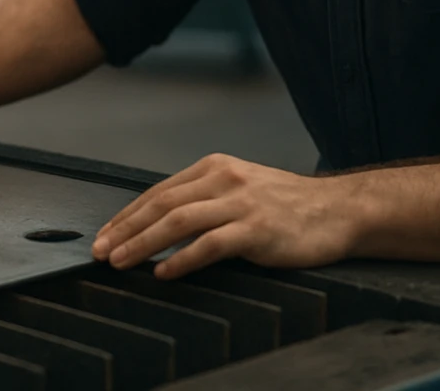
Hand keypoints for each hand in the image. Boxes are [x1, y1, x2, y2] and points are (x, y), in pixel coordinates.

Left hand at [91, 153, 362, 279]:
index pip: (159, 191)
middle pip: (161, 204)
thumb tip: (161, 223)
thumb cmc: (289, 206)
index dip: (127, 215)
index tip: (104, 235)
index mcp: (214, 167)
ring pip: (178, 221)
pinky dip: (182, 259)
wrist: (339, 210)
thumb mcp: (240, 188)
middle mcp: (224, 178)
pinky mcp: (256, 228)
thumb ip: (205, 199)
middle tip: (101, 251)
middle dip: (125, 229)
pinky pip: (210, 244)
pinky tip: (164, 272)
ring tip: (120, 261)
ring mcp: (240, 202)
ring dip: (143, 243)